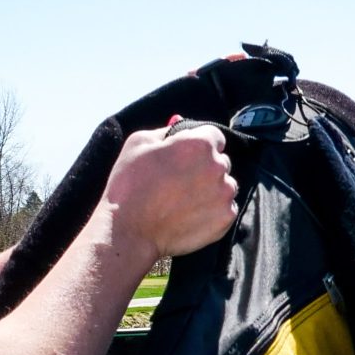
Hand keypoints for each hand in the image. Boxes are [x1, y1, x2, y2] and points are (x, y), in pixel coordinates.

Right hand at [105, 123, 237, 262]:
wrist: (130, 231)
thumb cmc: (129, 185)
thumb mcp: (138, 144)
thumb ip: (165, 130)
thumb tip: (180, 124)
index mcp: (200, 144)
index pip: (214, 136)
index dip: (199, 144)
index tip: (185, 157)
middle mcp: (218, 167)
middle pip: (220, 161)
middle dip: (205, 167)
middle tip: (180, 181)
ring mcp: (225, 194)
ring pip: (225, 185)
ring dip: (211, 189)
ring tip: (184, 200)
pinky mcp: (226, 218)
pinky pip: (226, 208)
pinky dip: (212, 210)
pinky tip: (190, 214)